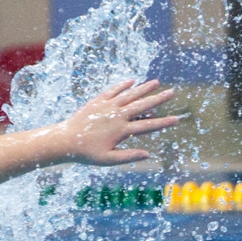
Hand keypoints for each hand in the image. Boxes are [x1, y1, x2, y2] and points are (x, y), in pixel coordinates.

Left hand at [56, 79, 180, 165]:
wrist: (64, 140)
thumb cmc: (86, 153)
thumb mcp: (108, 159)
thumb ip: (129, 156)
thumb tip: (149, 154)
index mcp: (121, 130)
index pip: (148, 126)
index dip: (163, 122)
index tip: (177, 119)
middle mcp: (117, 116)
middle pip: (142, 105)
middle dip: (158, 99)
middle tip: (171, 92)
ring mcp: (107, 107)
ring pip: (129, 95)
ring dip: (143, 88)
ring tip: (156, 82)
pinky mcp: (98, 102)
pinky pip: (113, 91)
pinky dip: (123, 86)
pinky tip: (132, 81)